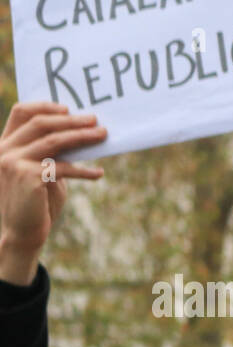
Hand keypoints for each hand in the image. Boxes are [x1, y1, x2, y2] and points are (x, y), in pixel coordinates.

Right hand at [0, 102, 105, 283]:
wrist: (23, 234)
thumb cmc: (37, 204)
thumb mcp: (43, 173)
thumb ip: (52, 154)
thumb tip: (81, 134)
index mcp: (5, 144)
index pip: (21, 112)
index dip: (46, 106)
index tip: (69, 108)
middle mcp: (4, 149)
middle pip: (41, 123)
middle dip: (71, 120)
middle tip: (95, 120)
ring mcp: (13, 162)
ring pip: (53, 140)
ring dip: (82, 137)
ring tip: (103, 136)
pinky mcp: (28, 176)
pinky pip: (63, 166)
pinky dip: (84, 169)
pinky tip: (99, 173)